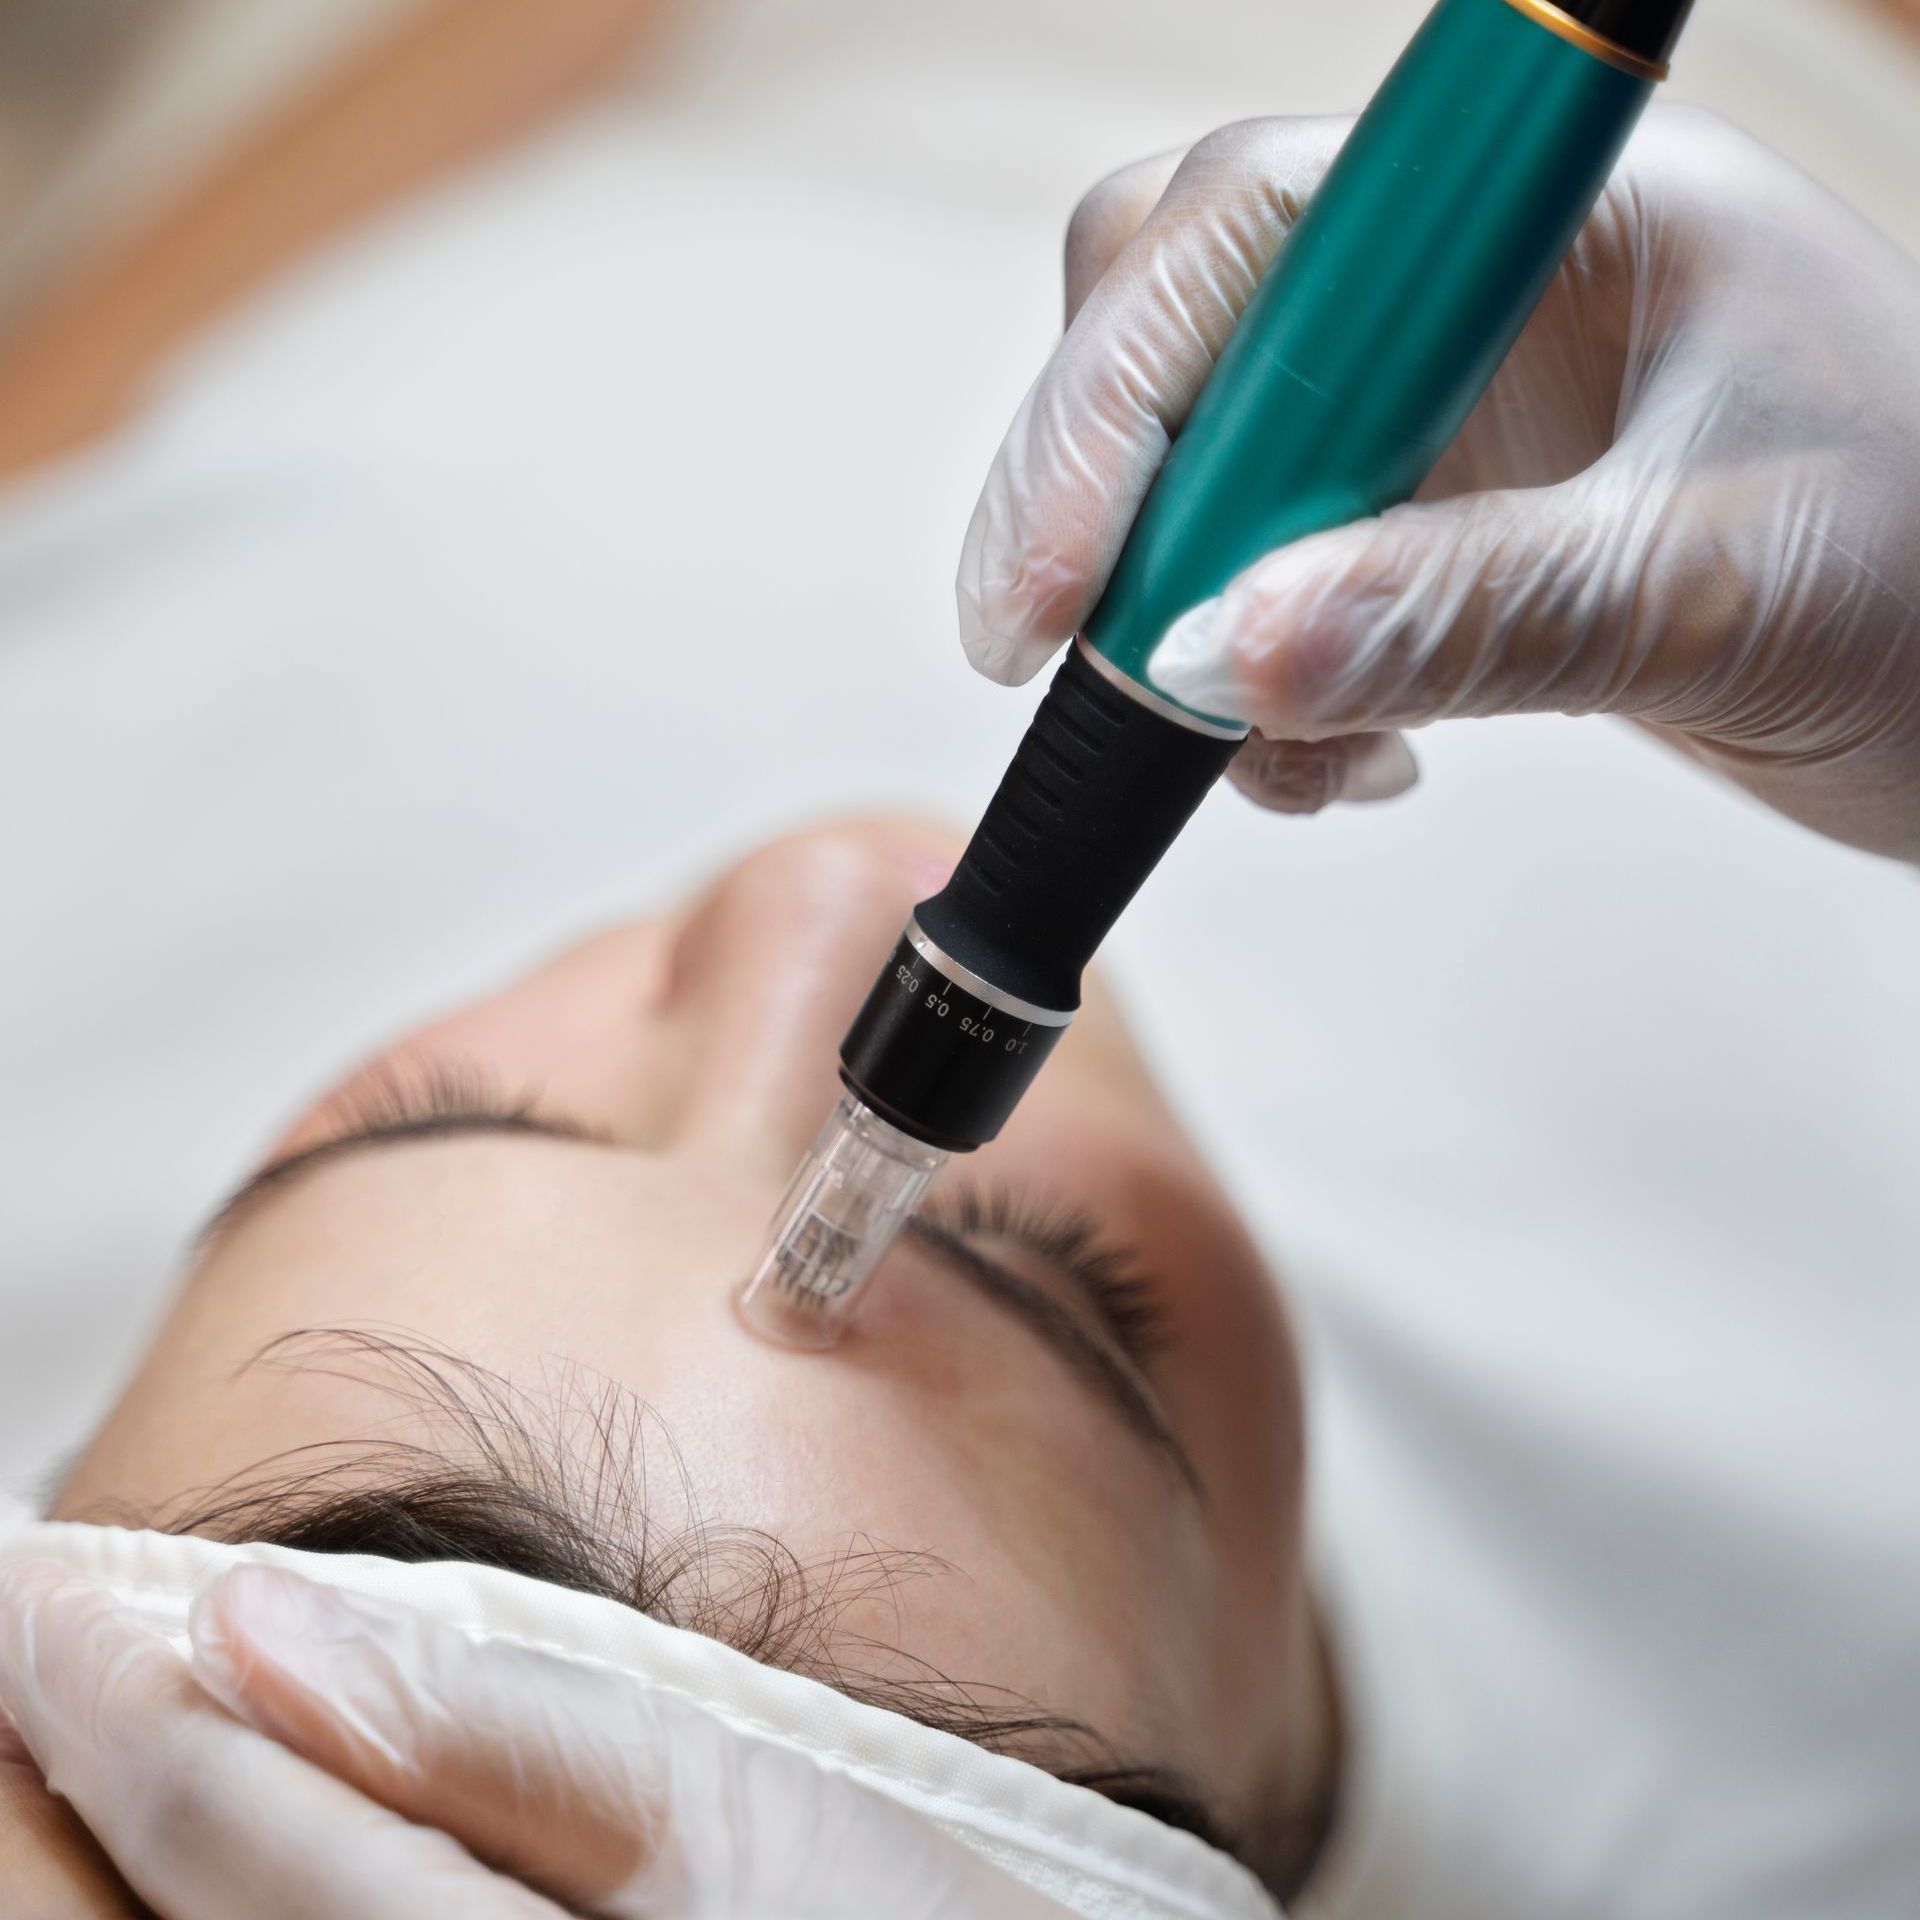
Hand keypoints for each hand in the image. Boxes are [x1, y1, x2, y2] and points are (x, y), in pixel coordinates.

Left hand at [0, 1558, 1075, 1919]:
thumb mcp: (745, 1812)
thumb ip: (507, 1724)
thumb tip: (283, 1630)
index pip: (229, 1820)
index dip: (112, 1691)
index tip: (33, 1589)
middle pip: (161, 1914)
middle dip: (58, 1783)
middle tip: (19, 1644)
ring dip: (106, 1848)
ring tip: (77, 1729)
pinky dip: (211, 1893)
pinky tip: (221, 1833)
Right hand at [957, 107, 1919, 859]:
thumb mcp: (1711, 590)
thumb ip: (1470, 609)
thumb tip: (1224, 656)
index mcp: (1542, 216)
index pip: (1241, 239)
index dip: (1108, 405)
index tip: (1057, 603)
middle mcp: (1463, 289)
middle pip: (1176, 340)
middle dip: (1114, 519)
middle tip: (1103, 679)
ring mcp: (1437, 404)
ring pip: (1198, 476)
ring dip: (1188, 630)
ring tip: (1292, 758)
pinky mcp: (1424, 513)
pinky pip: (1259, 576)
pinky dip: (1253, 685)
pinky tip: (1344, 752)